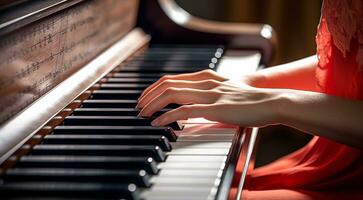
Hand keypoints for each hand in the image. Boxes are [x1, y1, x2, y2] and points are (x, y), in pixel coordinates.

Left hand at [137, 69, 282, 126]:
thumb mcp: (226, 90)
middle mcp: (205, 82)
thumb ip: (209, 93)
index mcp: (207, 77)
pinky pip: (184, 111)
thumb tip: (193, 103)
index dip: (155, 87)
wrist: (271, 102)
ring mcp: (210, 95)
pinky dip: (167, 116)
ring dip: (153, 104)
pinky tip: (157, 122)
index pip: (173, 78)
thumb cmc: (250, 100)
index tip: (145, 97)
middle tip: (139, 106)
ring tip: (143, 114)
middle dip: (148, 95)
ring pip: (172, 94)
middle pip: (167, 84)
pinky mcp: (215, 109)